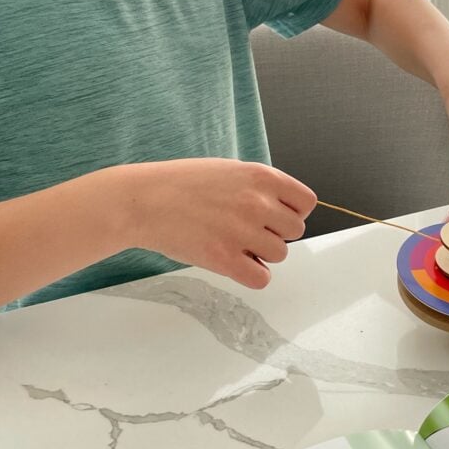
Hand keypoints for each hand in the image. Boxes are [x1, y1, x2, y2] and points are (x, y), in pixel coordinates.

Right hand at [121, 158, 316, 287]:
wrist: (142, 200)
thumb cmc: (182, 183)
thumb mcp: (229, 169)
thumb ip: (260, 187)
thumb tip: (285, 209)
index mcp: (261, 177)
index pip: (306, 202)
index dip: (293, 211)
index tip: (275, 216)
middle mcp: (256, 203)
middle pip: (295, 231)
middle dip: (275, 233)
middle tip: (249, 231)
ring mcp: (242, 232)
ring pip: (279, 255)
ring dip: (262, 254)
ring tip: (235, 243)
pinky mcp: (224, 259)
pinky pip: (261, 278)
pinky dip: (252, 275)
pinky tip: (234, 263)